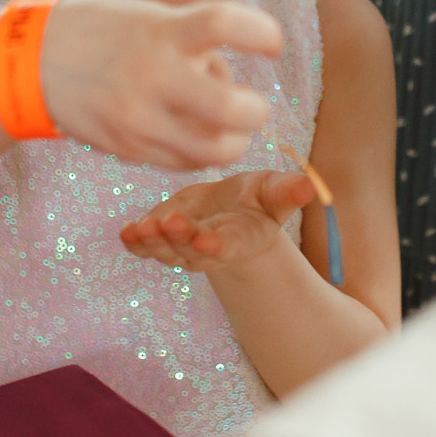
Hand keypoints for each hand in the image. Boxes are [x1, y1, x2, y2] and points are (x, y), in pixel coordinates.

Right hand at [39, 0, 280, 169]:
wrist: (28, 63)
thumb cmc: (100, 30)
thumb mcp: (147, 16)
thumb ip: (191, 40)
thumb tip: (226, 77)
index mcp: (160, 30)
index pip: (225, 23)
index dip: (263, 33)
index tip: (273, 44)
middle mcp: (151, 74)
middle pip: (230, 107)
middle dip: (256, 112)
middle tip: (254, 107)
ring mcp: (137, 117)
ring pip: (212, 149)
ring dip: (232, 141)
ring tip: (227, 127)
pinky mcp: (126, 147)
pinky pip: (182, 162)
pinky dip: (198, 152)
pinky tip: (191, 133)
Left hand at [119, 169, 314, 272]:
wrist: (230, 211)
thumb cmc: (257, 200)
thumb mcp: (274, 191)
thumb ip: (288, 191)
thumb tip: (310, 186)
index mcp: (238, 239)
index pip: (226, 246)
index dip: (216, 245)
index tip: (206, 239)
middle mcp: (207, 248)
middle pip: (190, 250)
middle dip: (179, 239)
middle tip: (169, 222)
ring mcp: (180, 246)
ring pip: (164, 250)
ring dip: (152, 241)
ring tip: (140, 228)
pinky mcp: (160, 236)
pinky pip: (144, 246)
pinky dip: (133, 242)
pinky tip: (125, 232)